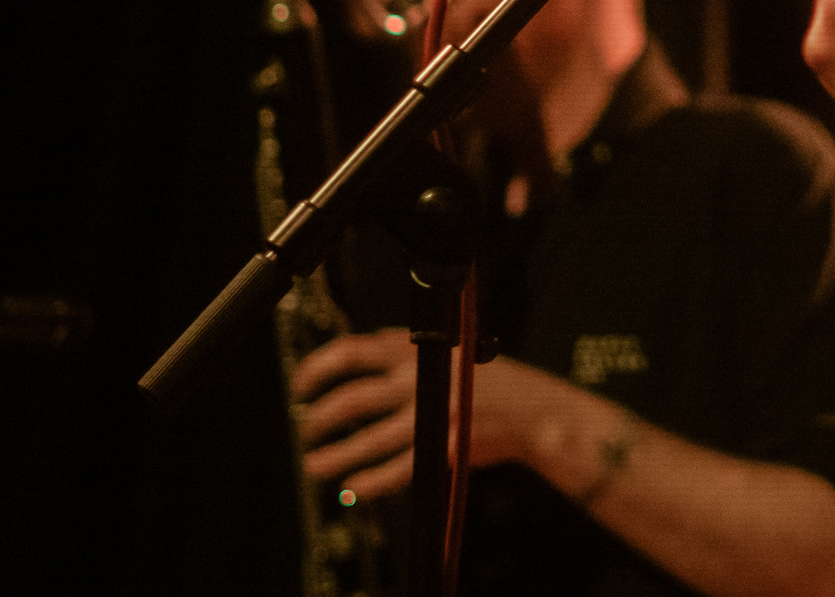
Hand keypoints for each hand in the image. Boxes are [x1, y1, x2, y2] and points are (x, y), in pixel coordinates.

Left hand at [292, 328, 561, 498]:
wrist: (533, 410)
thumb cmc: (489, 381)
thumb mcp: (448, 348)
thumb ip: (406, 350)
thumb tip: (357, 352)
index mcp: (419, 350)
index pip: (353, 352)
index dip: (318, 369)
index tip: (301, 385)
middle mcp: (422, 380)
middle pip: (352, 400)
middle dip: (318, 419)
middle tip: (306, 429)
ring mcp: (432, 417)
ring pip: (367, 440)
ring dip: (334, 455)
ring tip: (315, 464)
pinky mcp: (443, 449)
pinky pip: (396, 470)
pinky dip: (369, 481)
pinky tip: (353, 485)